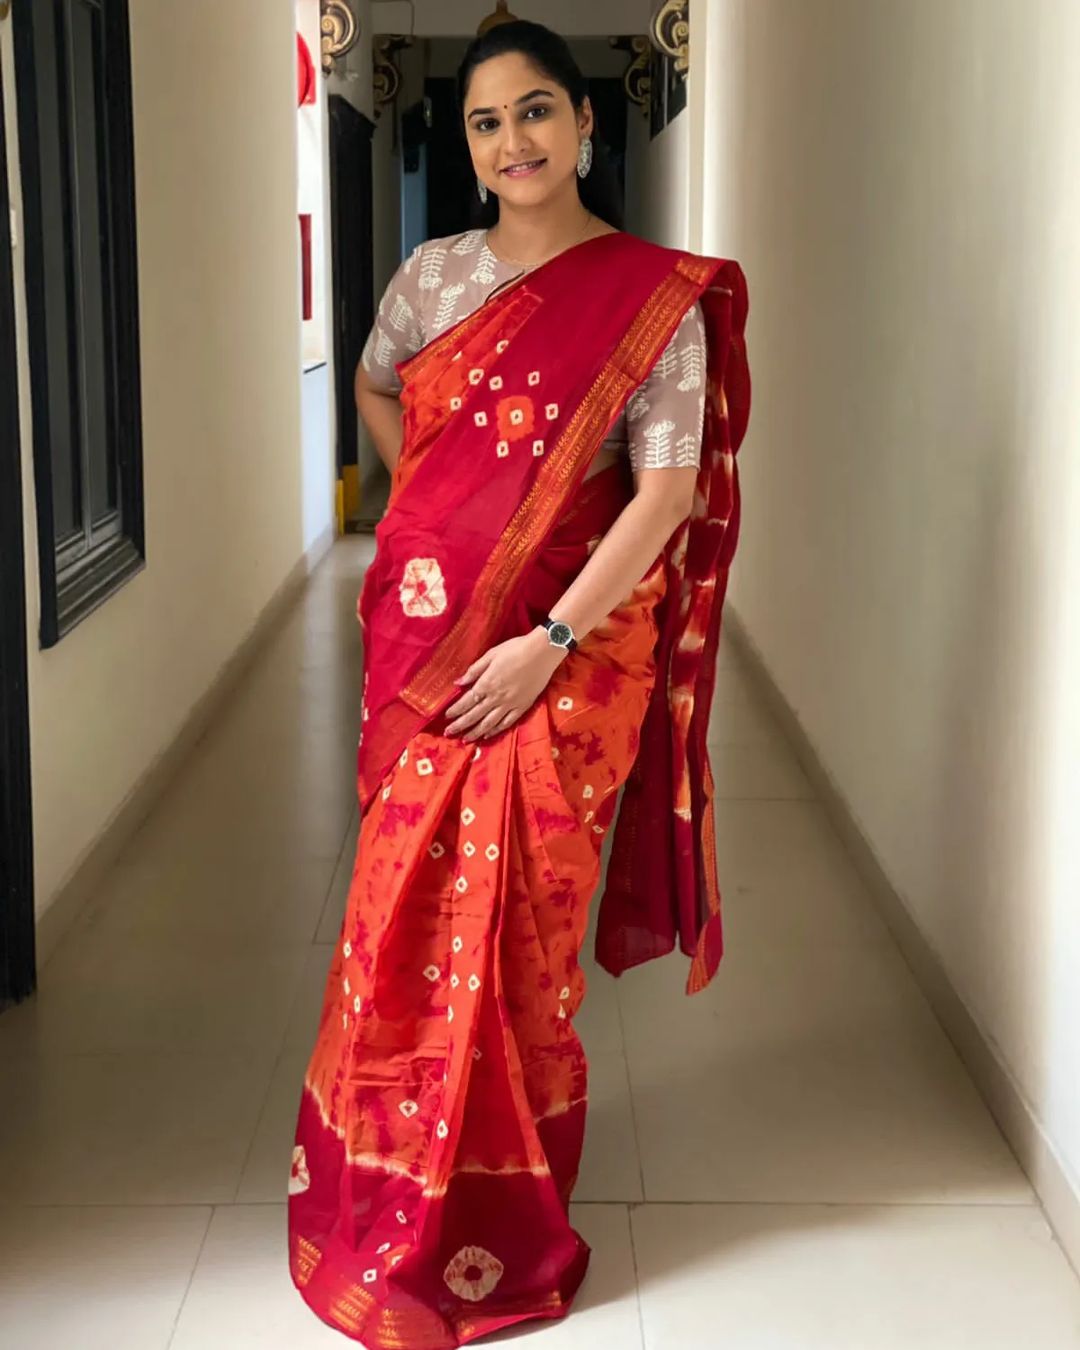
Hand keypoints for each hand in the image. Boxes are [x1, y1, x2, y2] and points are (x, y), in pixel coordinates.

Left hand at [444, 629, 564, 740]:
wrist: (543, 652)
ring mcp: (510, 704)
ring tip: (465, 740)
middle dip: (460, 725)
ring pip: (489, 723)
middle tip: (448, 733)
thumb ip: (474, 670)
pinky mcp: (523, 707)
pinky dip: (496, 730)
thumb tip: (458, 682)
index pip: (466, 701)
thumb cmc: (516, 649)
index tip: (446, 717)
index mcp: (487, 683)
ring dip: (475, 732)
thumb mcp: (491, 655)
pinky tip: (488, 735)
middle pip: (474, 715)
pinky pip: (507, 723)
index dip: (455, 710)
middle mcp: (496, 697)